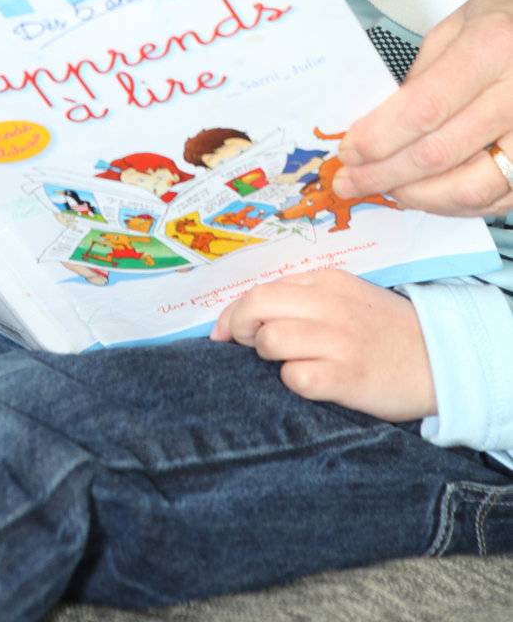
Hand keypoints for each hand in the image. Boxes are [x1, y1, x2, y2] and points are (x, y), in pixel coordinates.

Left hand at [211, 269, 435, 421]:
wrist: (441, 359)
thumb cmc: (384, 330)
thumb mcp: (346, 296)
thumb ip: (304, 297)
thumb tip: (249, 312)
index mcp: (327, 281)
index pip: (261, 288)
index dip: (233, 311)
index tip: (222, 330)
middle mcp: (330, 305)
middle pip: (257, 306)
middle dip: (237, 326)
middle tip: (240, 344)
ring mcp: (338, 341)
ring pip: (270, 340)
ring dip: (266, 354)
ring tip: (286, 362)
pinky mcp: (347, 377)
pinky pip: (295, 378)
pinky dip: (292, 382)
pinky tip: (309, 381)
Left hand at [334, 0, 512, 216]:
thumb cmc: (508, 18)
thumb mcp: (458, 26)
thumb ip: (423, 75)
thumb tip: (384, 123)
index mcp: (491, 49)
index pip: (424, 108)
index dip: (380, 137)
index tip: (349, 149)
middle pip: (440, 152)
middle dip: (385, 173)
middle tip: (350, 181)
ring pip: (472, 188)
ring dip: (419, 197)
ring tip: (385, 191)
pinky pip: (498, 198)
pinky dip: (457, 203)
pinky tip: (427, 194)